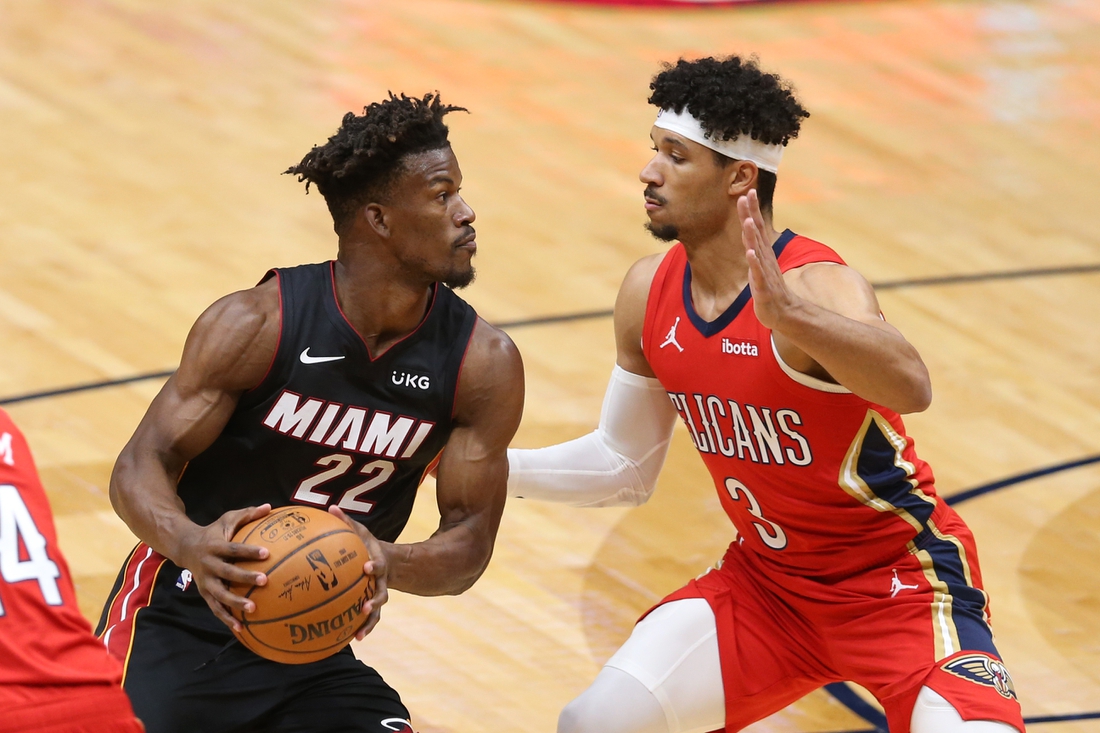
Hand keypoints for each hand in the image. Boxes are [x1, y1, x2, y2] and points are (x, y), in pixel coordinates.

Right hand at [175, 504, 271, 632]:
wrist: (184, 547)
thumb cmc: (213, 532)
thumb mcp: (227, 520)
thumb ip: (247, 514)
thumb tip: (269, 507)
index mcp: (215, 546)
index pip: (234, 549)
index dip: (249, 551)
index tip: (266, 553)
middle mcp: (208, 565)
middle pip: (227, 572)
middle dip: (245, 577)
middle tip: (264, 580)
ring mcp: (205, 581)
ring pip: (219, 595)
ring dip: (235, 603)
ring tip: (253, 609)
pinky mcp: (205, 593)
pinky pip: (216, 608)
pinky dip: (226, 619)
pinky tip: (241, 628)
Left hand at [329, 506, 389, 640]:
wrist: (388, 561)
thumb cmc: (366, 545)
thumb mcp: (360, 532)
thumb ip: (346, 522)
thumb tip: (330, 507)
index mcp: (378, 562)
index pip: (378, 565)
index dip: (374, 566)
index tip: (366, 568)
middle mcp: (381, 581)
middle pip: (382, 593)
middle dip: (374, 601)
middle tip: (365, 607)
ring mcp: (378, 594)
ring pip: (377, 611)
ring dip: (369, 622)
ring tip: (359, 634)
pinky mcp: (373, 605)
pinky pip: (370, 619)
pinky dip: (363, 628)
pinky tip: (352, 639)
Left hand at [738, 189, 798, 329]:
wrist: (782, 311)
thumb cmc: (769, 287)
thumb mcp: (760, 263)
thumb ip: (754, 246)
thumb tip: (748, 229)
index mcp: (763, 252)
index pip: (757, 227)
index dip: (752, 210)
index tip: (748, 191)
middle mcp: (765, 257)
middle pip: (757, 232)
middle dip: (751, 214)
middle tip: (746, 195)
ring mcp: (765, 271)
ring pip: (757, 250)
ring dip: (753, 235)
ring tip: (748, 220)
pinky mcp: (763, 286)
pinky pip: (758, 273)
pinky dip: (755, 263)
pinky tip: (751, 253)